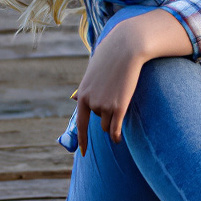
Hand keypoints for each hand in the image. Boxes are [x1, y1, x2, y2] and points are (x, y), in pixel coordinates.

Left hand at [72, 9, 192, 152]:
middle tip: (116, 96)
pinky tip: (118, 140)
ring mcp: (104, 106)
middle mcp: (91, 103)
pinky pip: (116, 129)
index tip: (84, 153)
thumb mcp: (92, 72)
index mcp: (82, 94)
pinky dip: (117, 136)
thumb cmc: (111, 56)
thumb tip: (74, 98)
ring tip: (121, 97)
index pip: (81, 123)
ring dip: (115, 119)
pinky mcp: (118, 106)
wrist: (126, 47)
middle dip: (107, 116)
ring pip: (109, 124)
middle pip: (100, 121)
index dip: (82, 139)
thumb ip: (86, 88)